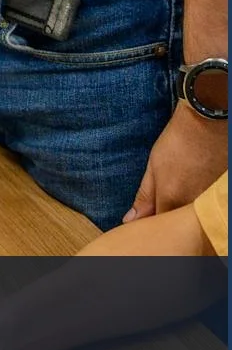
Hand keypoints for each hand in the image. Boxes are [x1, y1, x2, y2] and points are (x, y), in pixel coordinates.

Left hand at [125, 103, 227, 221]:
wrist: (208, 123)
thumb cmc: (178, 141)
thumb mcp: (153, 167)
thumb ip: (144, 196)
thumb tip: (129, 219)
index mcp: (171, 199)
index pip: (157, 226)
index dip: (149, 224)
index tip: (144, 219)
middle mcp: (192, 205)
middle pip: (176, 223)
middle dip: (166, 219)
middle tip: (162, 202)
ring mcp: (208, 199)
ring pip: (191, 216)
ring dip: (182, 211)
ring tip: (181, 188)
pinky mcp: (219, 193)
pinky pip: (206, 205)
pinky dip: (198, 203)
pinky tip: (194, 187)